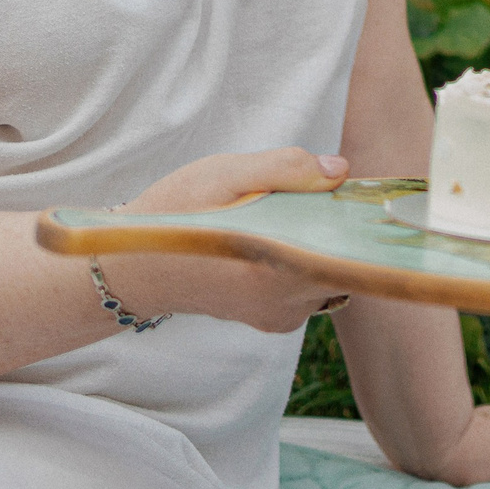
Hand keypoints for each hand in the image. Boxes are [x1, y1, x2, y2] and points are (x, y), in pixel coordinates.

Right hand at [105, 148, 349, 333]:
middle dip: (335, 224)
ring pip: (327, 270)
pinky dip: (301, 255)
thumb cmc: (174, 216)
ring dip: (317, 239)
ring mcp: (280, 316)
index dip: (359, 218)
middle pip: (344, 259)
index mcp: (278, 272)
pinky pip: (309, 282)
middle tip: (306, 193)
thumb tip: (339, 170)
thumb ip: (284, 170)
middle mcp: (285, 305)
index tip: (350, 192)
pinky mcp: (272, 318)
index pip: (352, 251)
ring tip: (279, 214)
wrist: (130, 269)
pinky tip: (272, 235)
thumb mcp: (223, 176)